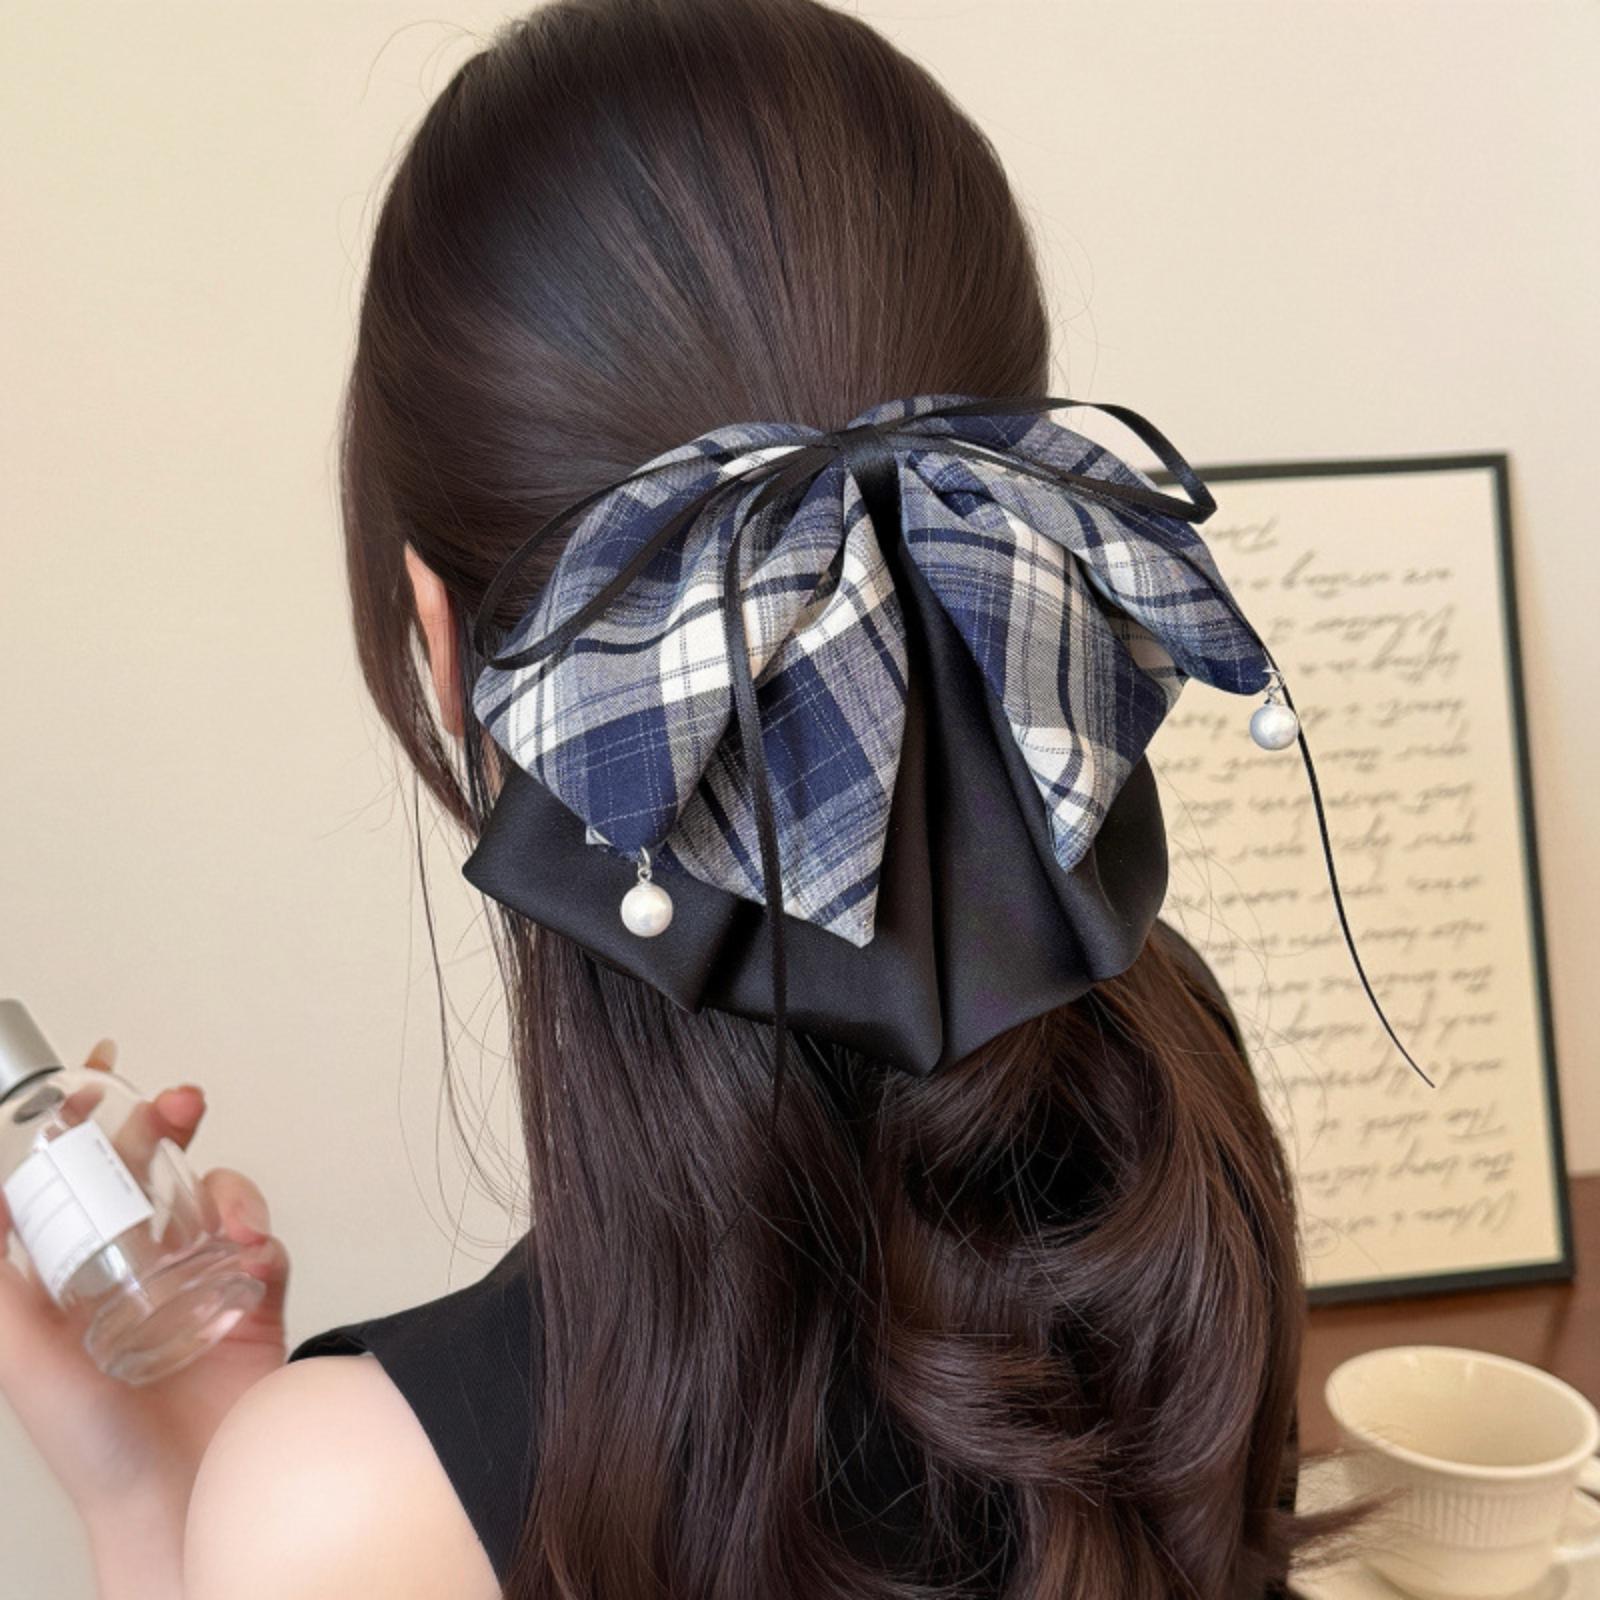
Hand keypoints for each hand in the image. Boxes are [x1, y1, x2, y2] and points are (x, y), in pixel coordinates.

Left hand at [0, 1040, 288, 1536]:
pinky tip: (247, 1252)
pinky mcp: (250, 1298)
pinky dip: (258, 1230)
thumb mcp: (19, 1355)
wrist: (182, 1497)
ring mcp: (193, 1281)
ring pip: (210, 1194)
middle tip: (174, 1104)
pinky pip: (260, 1238)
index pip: (67, 1182)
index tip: (91, 1076)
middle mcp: (129, 1272)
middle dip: (160, 1127)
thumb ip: (0, 1278)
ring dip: (221, 1182)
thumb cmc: (94, 1446)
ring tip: (225, 1209)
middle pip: (145, 1173)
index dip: (78, 1126)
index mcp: (65, 1280)